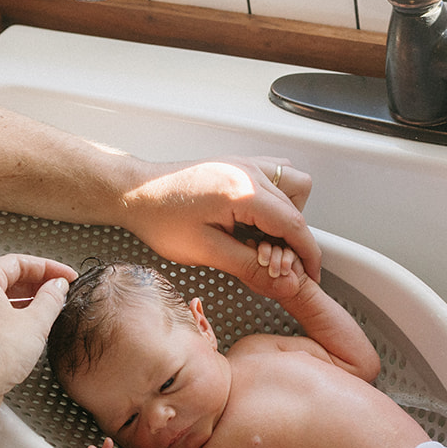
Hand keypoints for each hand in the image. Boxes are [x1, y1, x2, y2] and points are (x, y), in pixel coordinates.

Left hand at [0, 253, 76, 429]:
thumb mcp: (34, 324)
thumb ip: (51, 300)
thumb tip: (57, 287)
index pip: (18, 262)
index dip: (47, 268)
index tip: (65, 276)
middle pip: (6, 280)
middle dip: (36, 286)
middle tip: (58, 293)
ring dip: (24, 304)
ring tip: (46, 314)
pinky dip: (10, 322)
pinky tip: (26, 334)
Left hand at [120, 156, 319, 294]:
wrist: (136, 192)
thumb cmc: (161, 217)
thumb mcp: (206, 251)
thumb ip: (249, 267)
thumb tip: (283, 283)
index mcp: (244, 191)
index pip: (295, 225)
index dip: (308, 255)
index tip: (310, 275)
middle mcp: (249, 171)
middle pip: (298, 207)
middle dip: (294, 239)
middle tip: (273, 263)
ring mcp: (245, 164)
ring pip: (293, 184)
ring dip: (289, 212)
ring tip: (264, 237)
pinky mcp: (238, 165)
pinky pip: (275, 175)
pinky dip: (276, 197)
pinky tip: (255, 219)